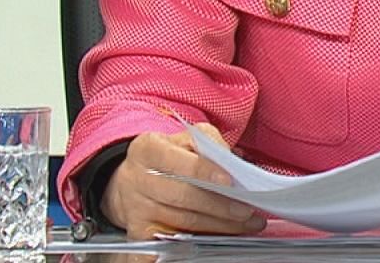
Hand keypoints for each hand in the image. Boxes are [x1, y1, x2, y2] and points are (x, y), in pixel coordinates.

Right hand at [99, 124, 267, 240]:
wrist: (132, 179)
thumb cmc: (168, 156)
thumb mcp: (184, 139)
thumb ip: (209, 144)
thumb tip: (235, 164)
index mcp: (148, 149)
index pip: (178, 160)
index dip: (204, 171)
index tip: (229, 181)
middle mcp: (138, 178)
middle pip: (183, 196)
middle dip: (220, 206)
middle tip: (247, 210)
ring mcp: (136, 207)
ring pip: (183, 221)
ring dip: (219, 225)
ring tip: (246, 224)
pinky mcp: (138, 231)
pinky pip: (172, 241)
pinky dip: (199, 240)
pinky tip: (220, 237)